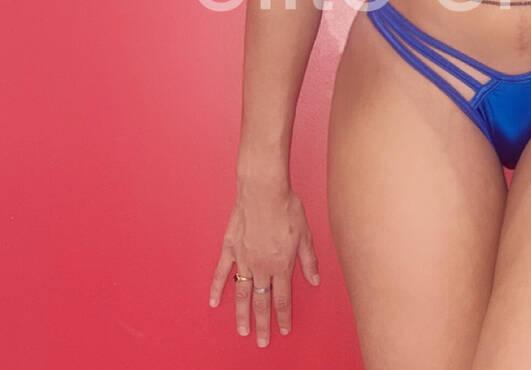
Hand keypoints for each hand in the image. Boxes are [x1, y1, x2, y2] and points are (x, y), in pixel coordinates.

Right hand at [208, 182, 320, 345]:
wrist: (264, 190)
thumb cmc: (287, 208)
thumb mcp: (305, 234)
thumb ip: (308, 260)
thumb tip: (314, 280)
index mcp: (281, 264)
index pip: (283, 298)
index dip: (283, 316)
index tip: (283, 329)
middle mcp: (261, 266)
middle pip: (262, 301)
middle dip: (263, 324)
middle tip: (262, 342)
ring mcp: (243, 259)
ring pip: (242, 294)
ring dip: (242, 314)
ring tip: (242, 331)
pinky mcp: (230, 248)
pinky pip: (221, 273)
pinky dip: (218, 289)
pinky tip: (214, 303)